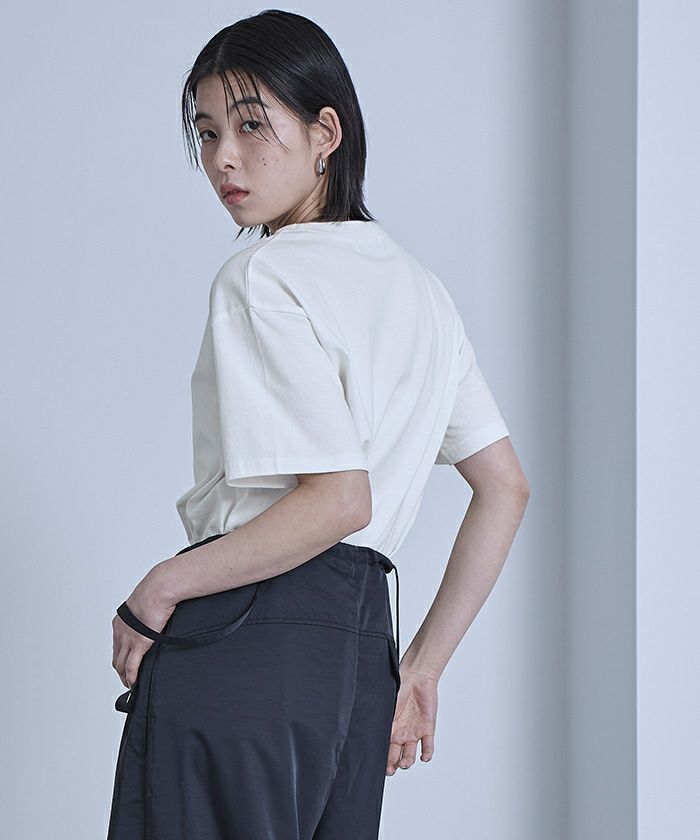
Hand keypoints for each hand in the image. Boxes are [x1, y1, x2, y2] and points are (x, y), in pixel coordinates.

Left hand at [112, 569, 175, 689]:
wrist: (159, 589)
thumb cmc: (157, 591)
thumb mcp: (146, 604)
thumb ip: (147, 614)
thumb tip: (156, 617)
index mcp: (121, 621)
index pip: (117, 645)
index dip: (121, 657)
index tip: (126, 664)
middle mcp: (120, 632)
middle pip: (116, 657)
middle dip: (120, 671)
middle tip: (127, 679)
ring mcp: (128, 638)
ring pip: (120, 665)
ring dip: (124, 677)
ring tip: (131, 684)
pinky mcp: (139, 643)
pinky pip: (131, 666)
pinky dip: (131, 677)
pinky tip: (133, 683)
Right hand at [386, 665, 437, 774]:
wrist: (417, 677)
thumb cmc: (400, 687)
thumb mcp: (388, 706)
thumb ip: (382, 720)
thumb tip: (369, 733)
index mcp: (390, 729)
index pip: (385, 749)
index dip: (383, 760)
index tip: (380, 767)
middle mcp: (401, 734)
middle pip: (396, 756)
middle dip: (393, 765)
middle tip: (391, 770)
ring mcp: (414, 732)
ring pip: (411, 755)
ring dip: (408, 761)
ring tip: (404, 763)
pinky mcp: (427, 729)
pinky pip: (428, 746)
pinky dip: (427, 754)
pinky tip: (424, 757)